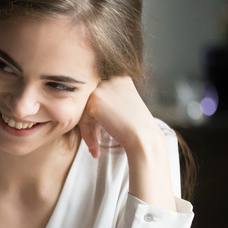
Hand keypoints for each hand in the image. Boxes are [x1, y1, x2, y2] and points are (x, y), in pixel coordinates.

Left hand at [79, 76, 176, 210]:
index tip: (101, 135)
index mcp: (123, 78)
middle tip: (94, 144)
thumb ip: (110, 103)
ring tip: (94, 147)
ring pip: (83, 108)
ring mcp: (106, 87)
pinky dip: (86, 133)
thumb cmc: (137, 135)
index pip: (96, 94)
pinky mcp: (97, 100)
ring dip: (87, 130)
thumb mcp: (123, 113)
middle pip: (88, 101)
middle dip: (88, 124)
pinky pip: (82, 116)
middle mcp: (115, 78)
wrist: (146, 144)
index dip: (95, 116)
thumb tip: (88, 102)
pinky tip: (95, 149)